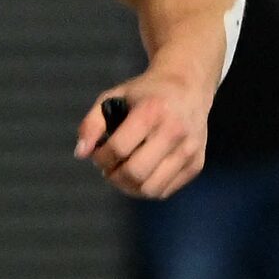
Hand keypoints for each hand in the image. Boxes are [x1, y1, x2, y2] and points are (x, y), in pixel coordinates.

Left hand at [78, 68, 211, 198]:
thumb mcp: (113, 96)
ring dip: (129, 187)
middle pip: (136, 172)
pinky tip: (139, 176)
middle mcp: (174, 132)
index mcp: (151, 112)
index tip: (97, 154)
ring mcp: (189, 151)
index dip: (101, 157)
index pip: (119, 148)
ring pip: (152, 188)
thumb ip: (92, 123)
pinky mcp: (197, 164)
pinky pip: (166, 190)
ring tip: (121, 174)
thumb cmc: (145, 93)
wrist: (187, 87)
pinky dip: (146, 189)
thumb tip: (81, 153)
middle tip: (108, 168)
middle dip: (114, 176)